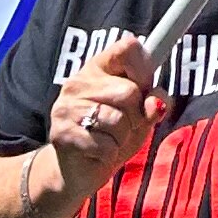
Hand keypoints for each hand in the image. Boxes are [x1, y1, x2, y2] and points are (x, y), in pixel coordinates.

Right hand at [41, 41, 158, 205]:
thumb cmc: (113, 135)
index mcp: (98, 67)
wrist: (78, 169)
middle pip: (129, 92)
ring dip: (121, 138)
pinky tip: (97, 153)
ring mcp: (66, 107)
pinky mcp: (61, 134)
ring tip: (107, 140)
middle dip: (135, 116)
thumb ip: (153, 103)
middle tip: (121, 126)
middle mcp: (78, 82)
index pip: (128, 47)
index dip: (144, 70)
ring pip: (118, 121)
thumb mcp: (141, 115)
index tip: (143, 88)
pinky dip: (109, 154)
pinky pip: (106, 146)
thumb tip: (155, 103)